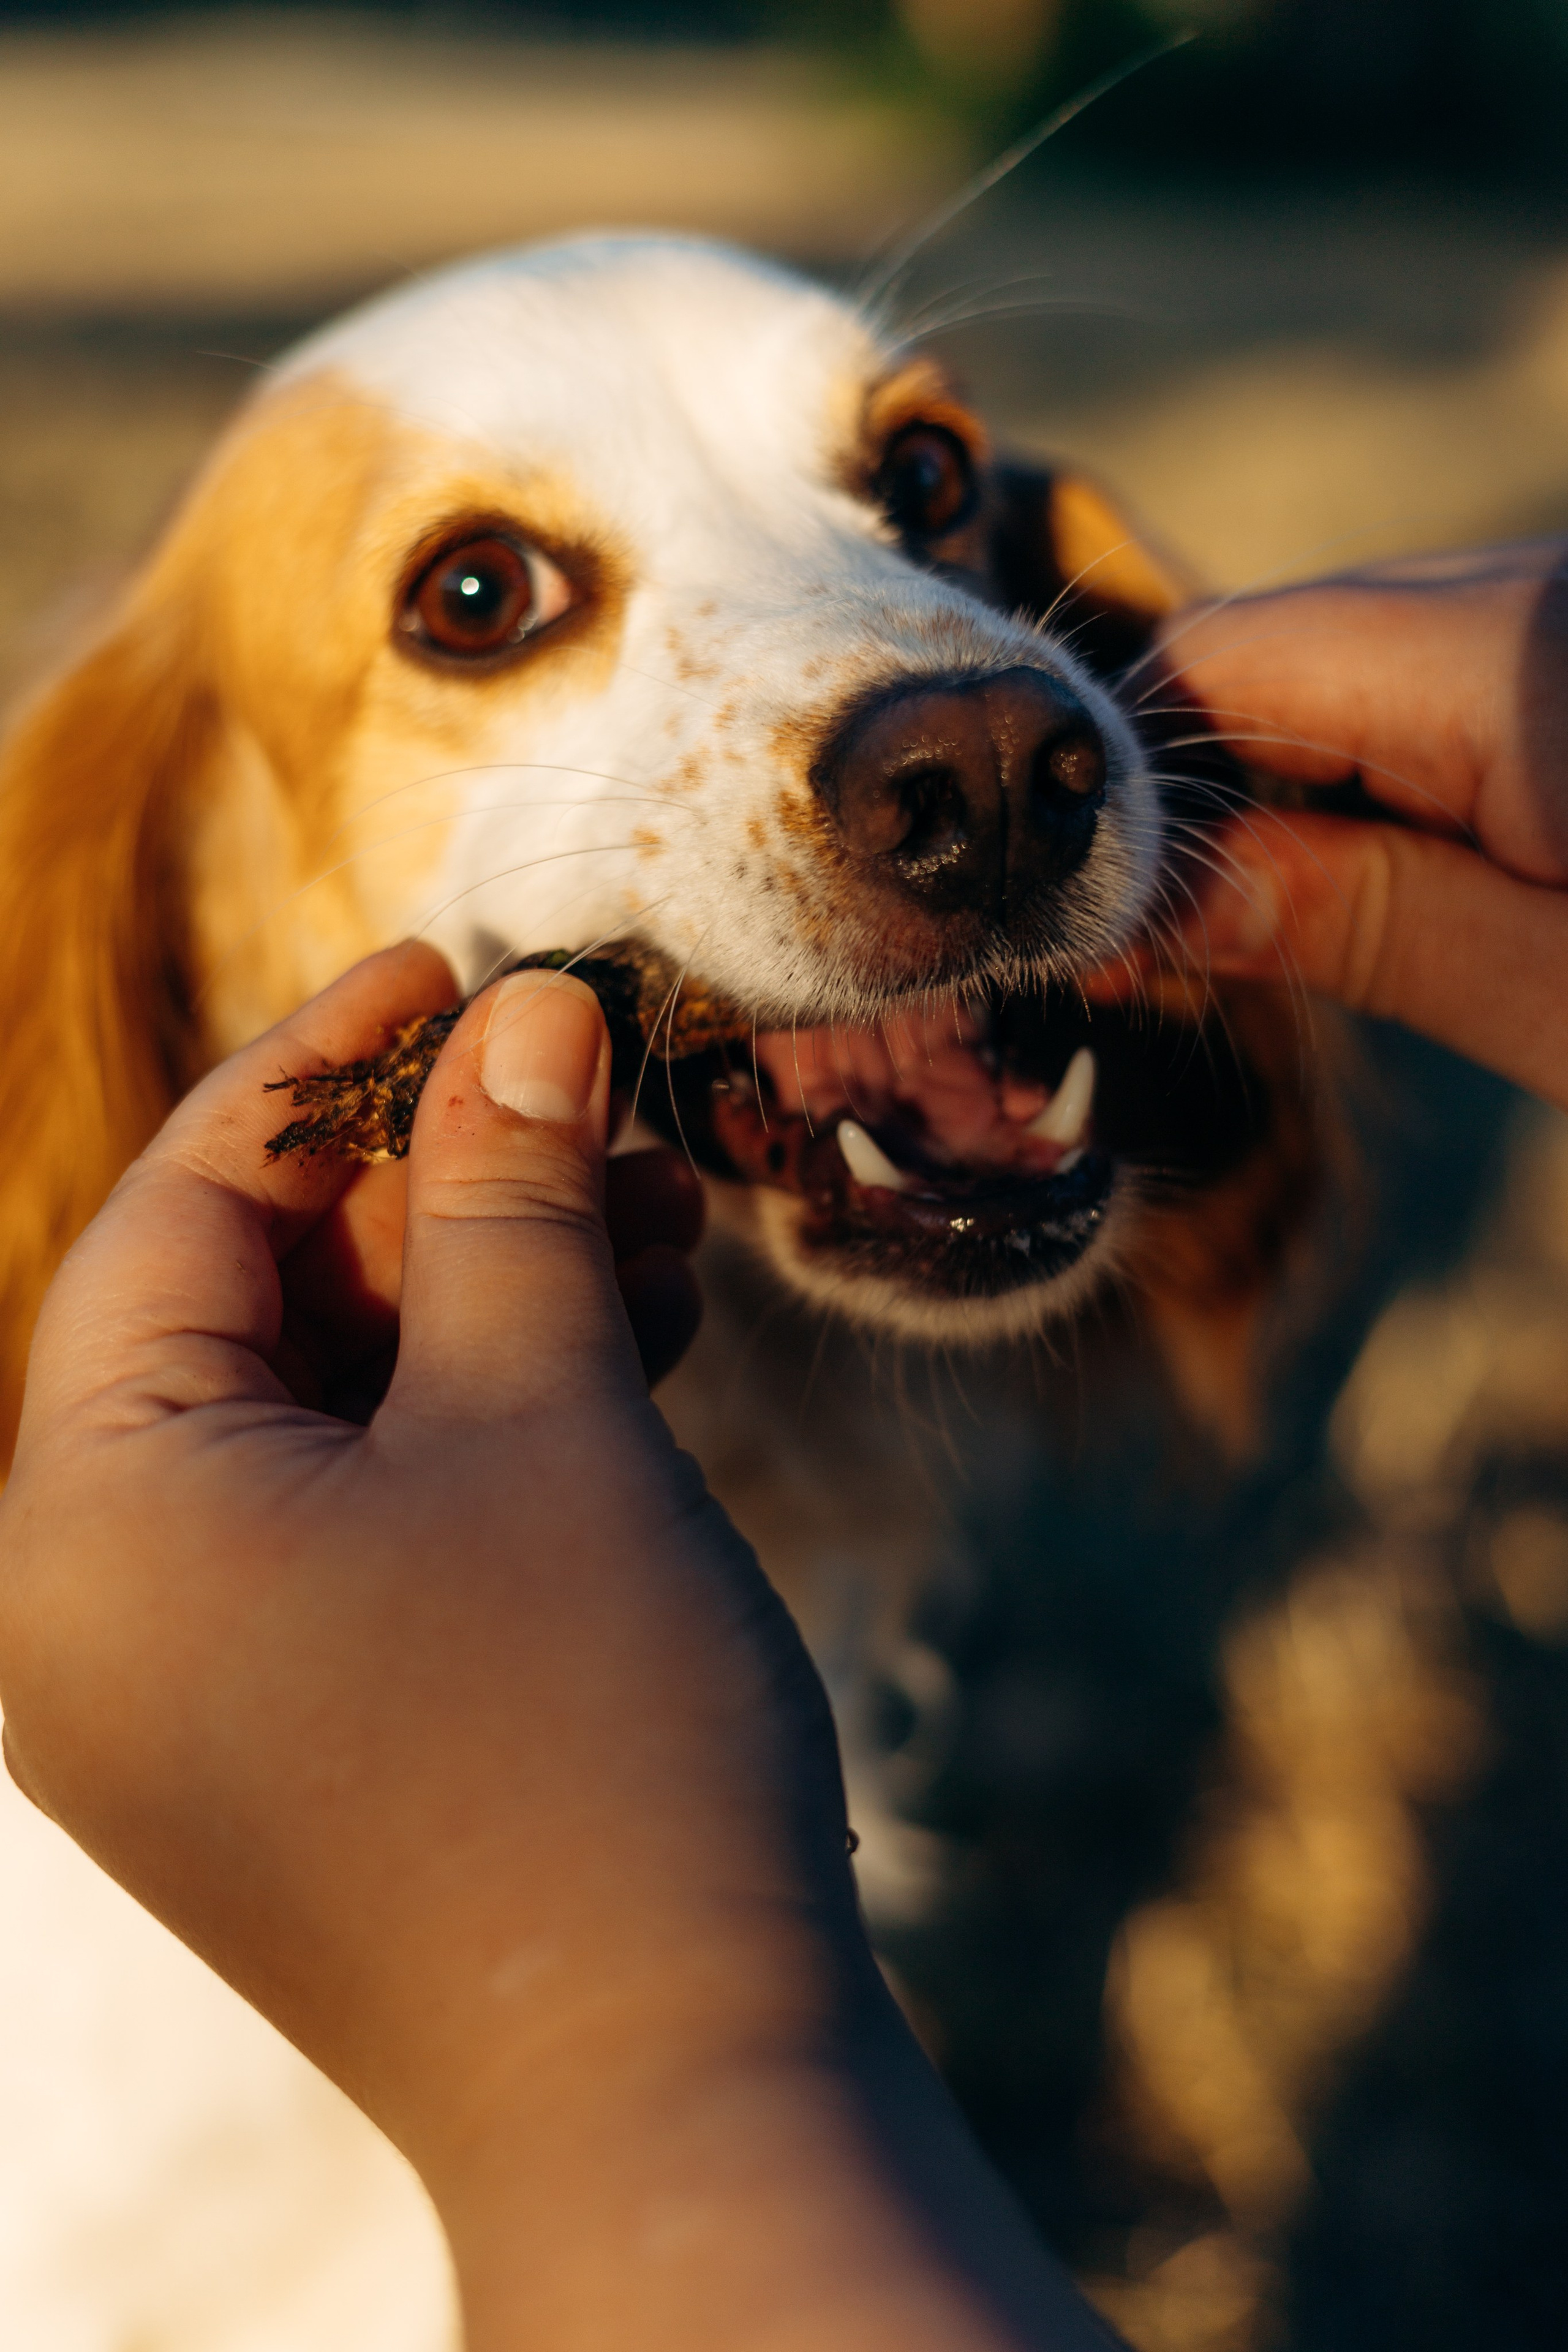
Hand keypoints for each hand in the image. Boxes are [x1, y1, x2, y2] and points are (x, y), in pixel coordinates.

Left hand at [0, 947, 1105, 2351]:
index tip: (455, 960)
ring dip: (481, 1298)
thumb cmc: (590, 1734)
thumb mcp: (543, 1414)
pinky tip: (620, 1340)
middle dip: (435, 1187)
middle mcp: (89, 1613)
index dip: (328, 1062)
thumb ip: (508, 1194)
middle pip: (252, 1308)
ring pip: (327, 1413)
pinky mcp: (294, 1735)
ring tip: (650, 1212)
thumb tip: (526, 1004)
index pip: (180, 1214)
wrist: (673, 2081)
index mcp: (83, 1521)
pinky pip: (358, 1520)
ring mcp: (190, 1689)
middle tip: (592, 1095)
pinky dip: (477, 1422)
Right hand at [1143, 542, 1567, 1105]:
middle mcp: (1536, 586)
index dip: (1121, 789)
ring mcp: (1556, 608)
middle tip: (1146, 958)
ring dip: (1278, 796)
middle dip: (1191, 798)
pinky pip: (1431, 683)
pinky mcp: (1566, 650)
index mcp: (1517, 654)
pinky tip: (1363, 881)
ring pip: (1346, 665)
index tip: (1090, 929)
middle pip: (1274, 649)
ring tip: (1247, 935)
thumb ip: (1364, 924)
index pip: (1219, 661)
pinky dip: (1370, 779)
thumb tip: (1150, 897)